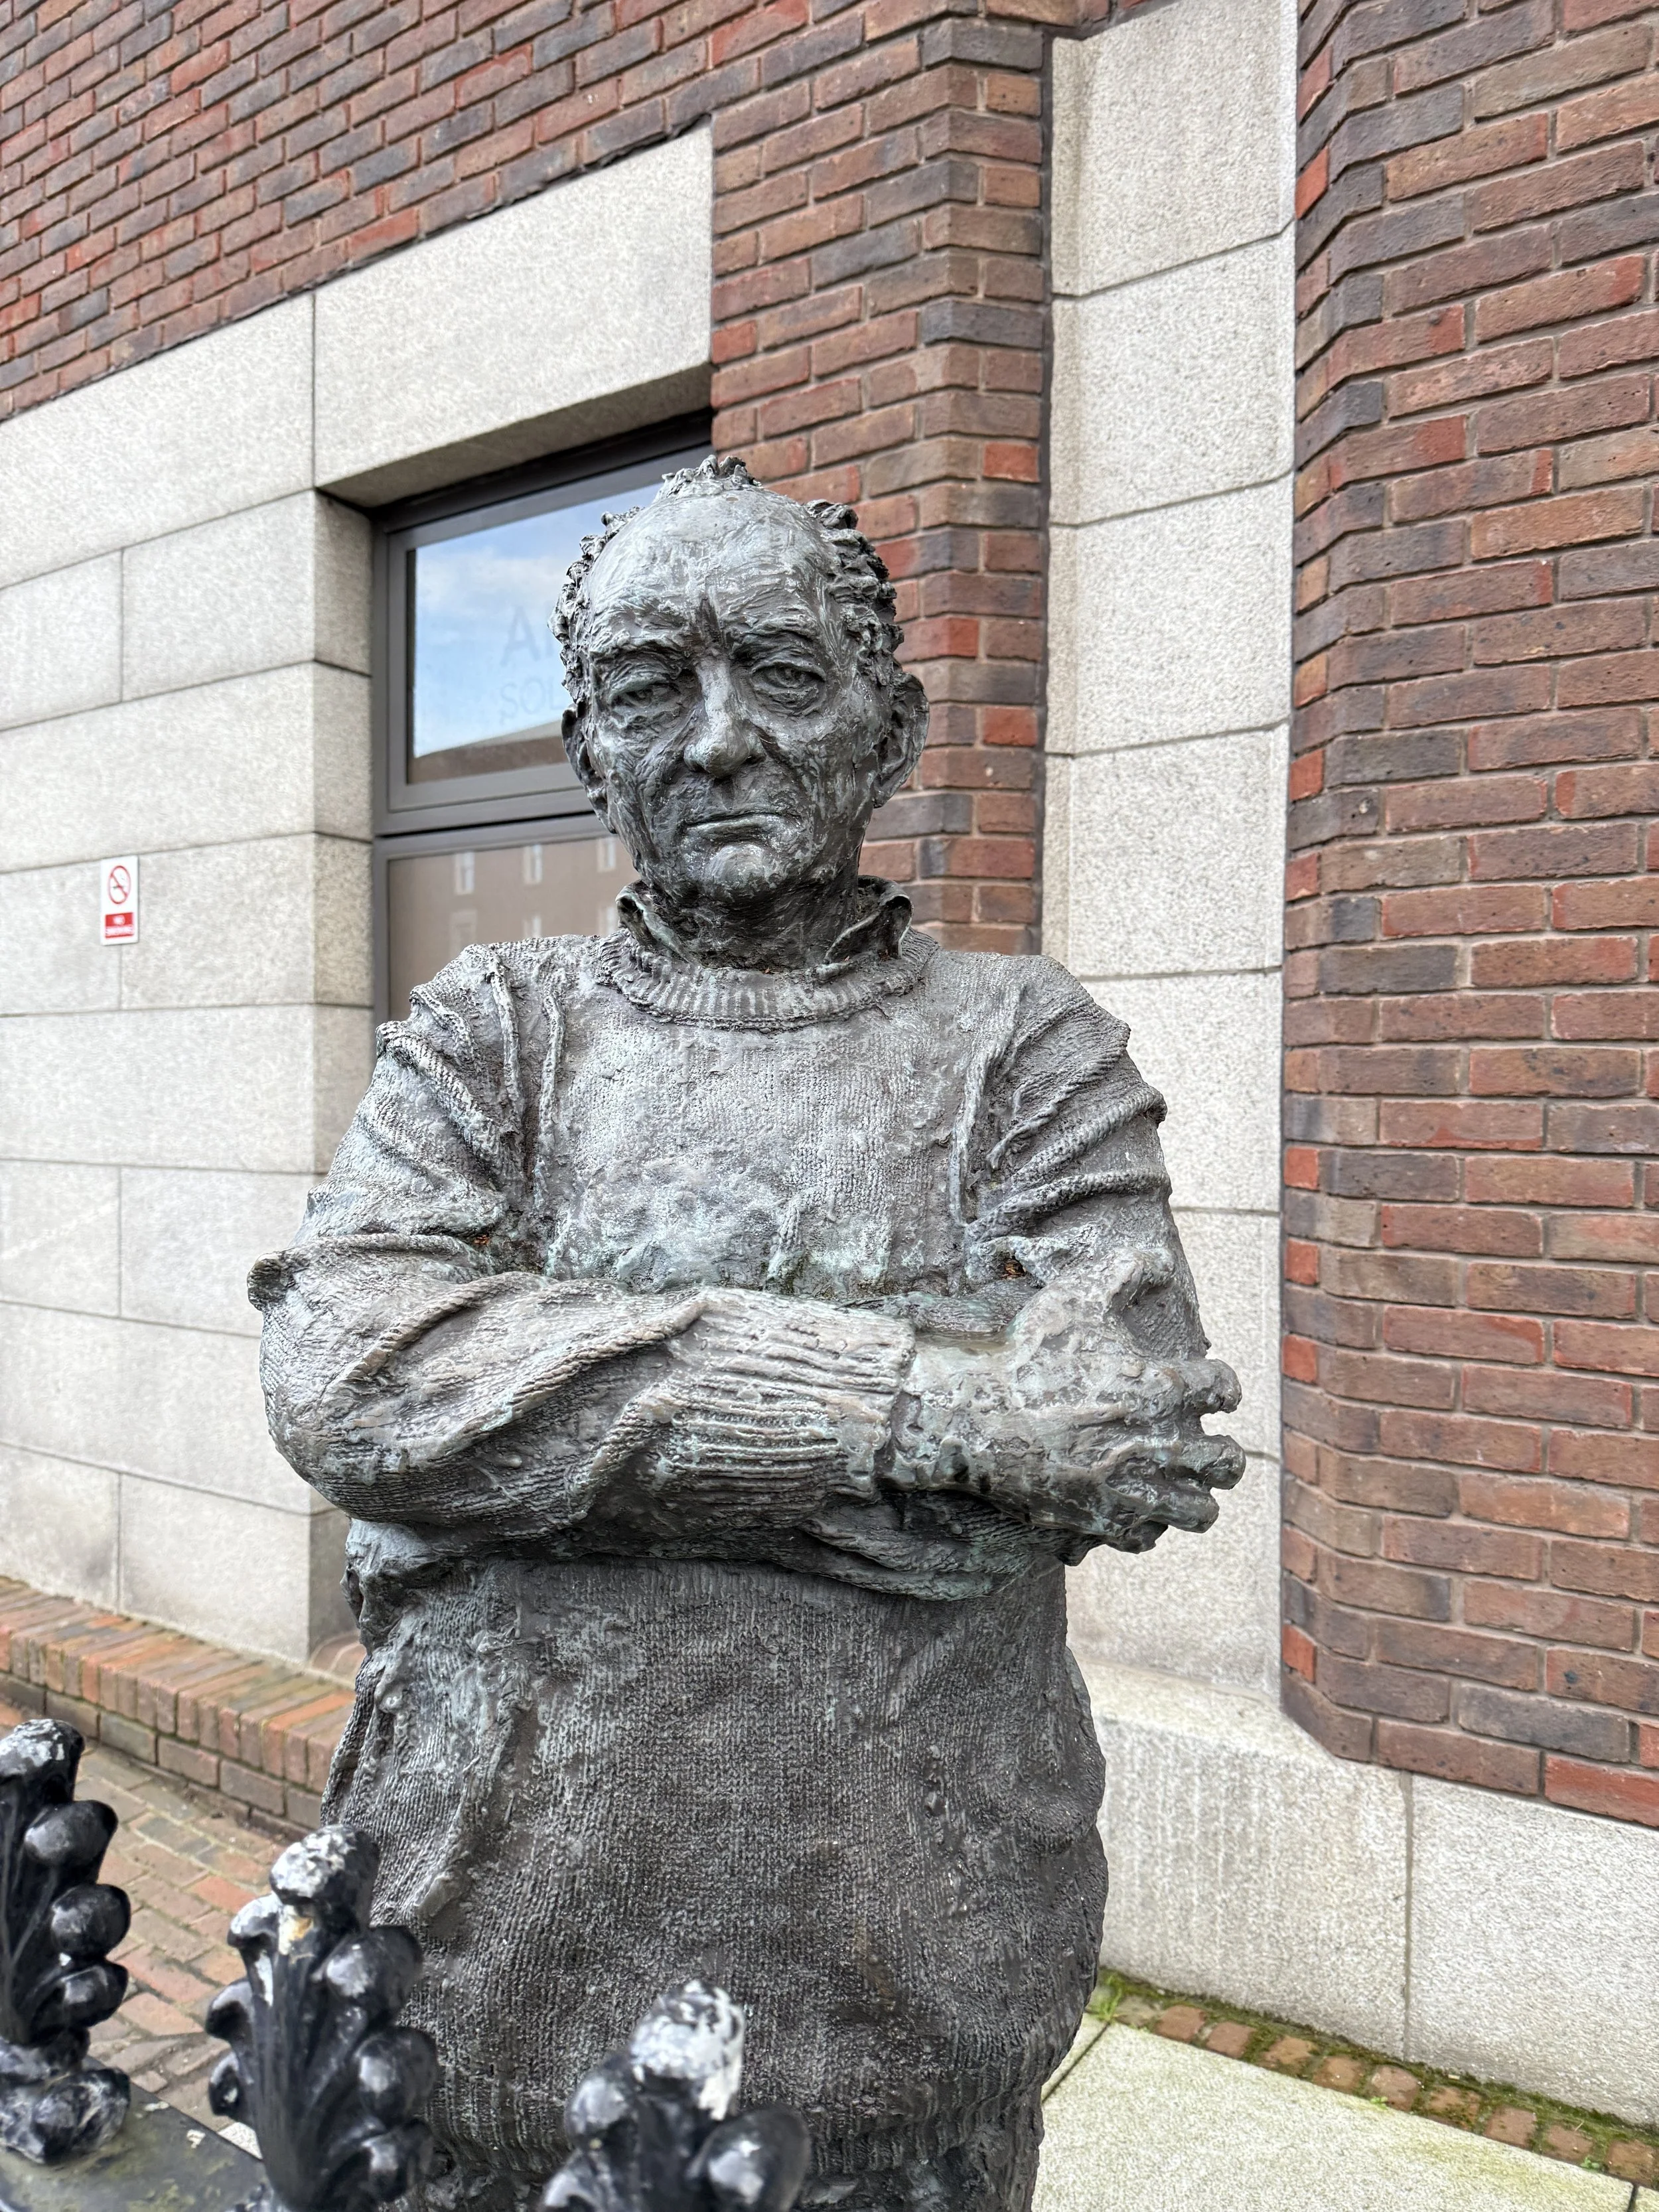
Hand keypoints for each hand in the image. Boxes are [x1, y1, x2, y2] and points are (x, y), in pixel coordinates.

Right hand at [891, 1245, 1243, 1550]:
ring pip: (1199, 1512)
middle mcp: (1158, 1445)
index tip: (1211, 1387)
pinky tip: (1135, 1505)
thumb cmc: (1025, 1356)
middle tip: (1210, 1446)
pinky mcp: (1101, 1520)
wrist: (975, 1418)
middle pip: (1228, 1462)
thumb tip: (1162, 1261)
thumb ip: (1127, 1270)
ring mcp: (1131, 1489)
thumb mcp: (1076, 1296)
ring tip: (1183, 1486)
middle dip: (1225, 1453)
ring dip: (1197, 1497)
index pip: (1224, 1388)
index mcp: (1161, 1388)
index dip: (1222, 1385)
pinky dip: (1147, 1525)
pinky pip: (1147, 1537)